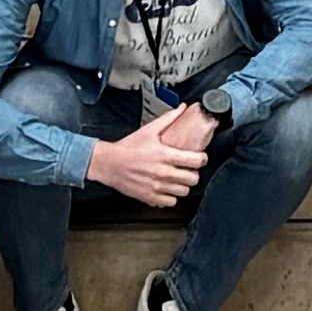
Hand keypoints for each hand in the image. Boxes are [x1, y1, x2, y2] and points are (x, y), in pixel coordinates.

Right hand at [86, 102, 216, 206]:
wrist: (109, 163)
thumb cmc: (128, 147)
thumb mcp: (149, 130)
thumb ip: (169, 119)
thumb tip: (182, 108)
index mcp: (165, 155)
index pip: (196, 161)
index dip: (202, 159)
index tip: (200, 158)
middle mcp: (163, 173)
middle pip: (192, 179)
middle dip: (194, 173)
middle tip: (189, 169)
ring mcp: (157, 187)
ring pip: (183, 192)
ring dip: (183, 185)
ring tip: (179, 179)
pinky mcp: (150, 197)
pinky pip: (170, 202)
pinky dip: (171, 197)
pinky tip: (167, 189)